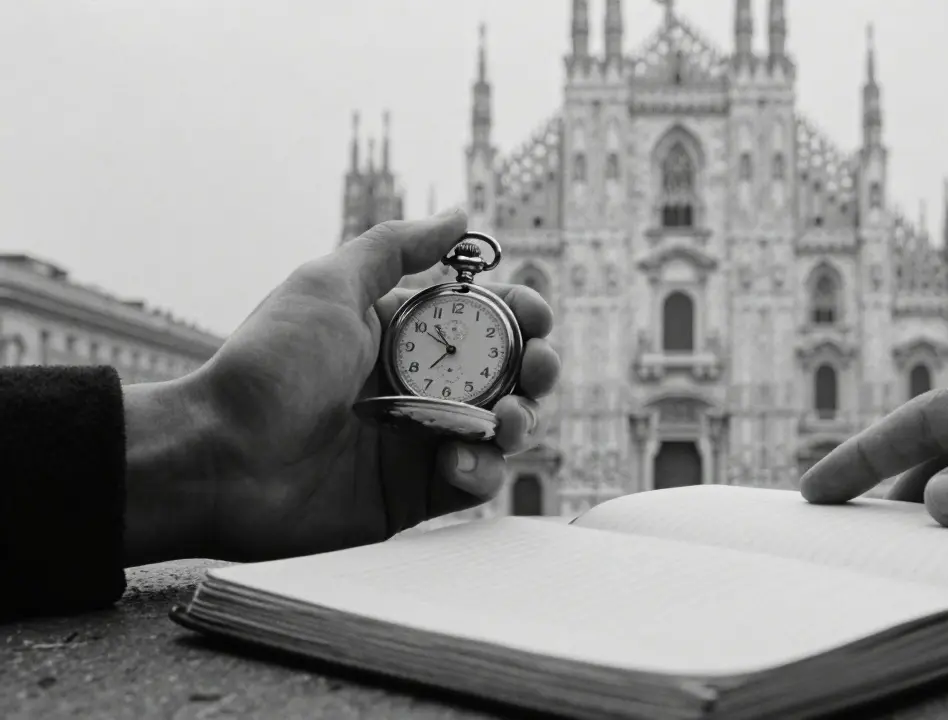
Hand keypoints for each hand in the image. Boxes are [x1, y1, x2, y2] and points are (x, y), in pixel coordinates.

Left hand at [123, 209, 559, 564]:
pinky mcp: (411, 495)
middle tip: (539, 369)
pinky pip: (471, 482)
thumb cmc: (268, 367)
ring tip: (508, 419)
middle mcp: (416, 387)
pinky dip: (481, 471)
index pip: (482, 320)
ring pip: (500, 430)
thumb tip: (458, 214)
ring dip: (521, 421)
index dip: (519, 316)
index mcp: (400, 335)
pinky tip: (457, 460)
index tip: (536, 315)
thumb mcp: (329, 286)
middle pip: (505, 376)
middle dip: (537, 369)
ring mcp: (416, 443)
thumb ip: (395, 247)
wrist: (219, 457)